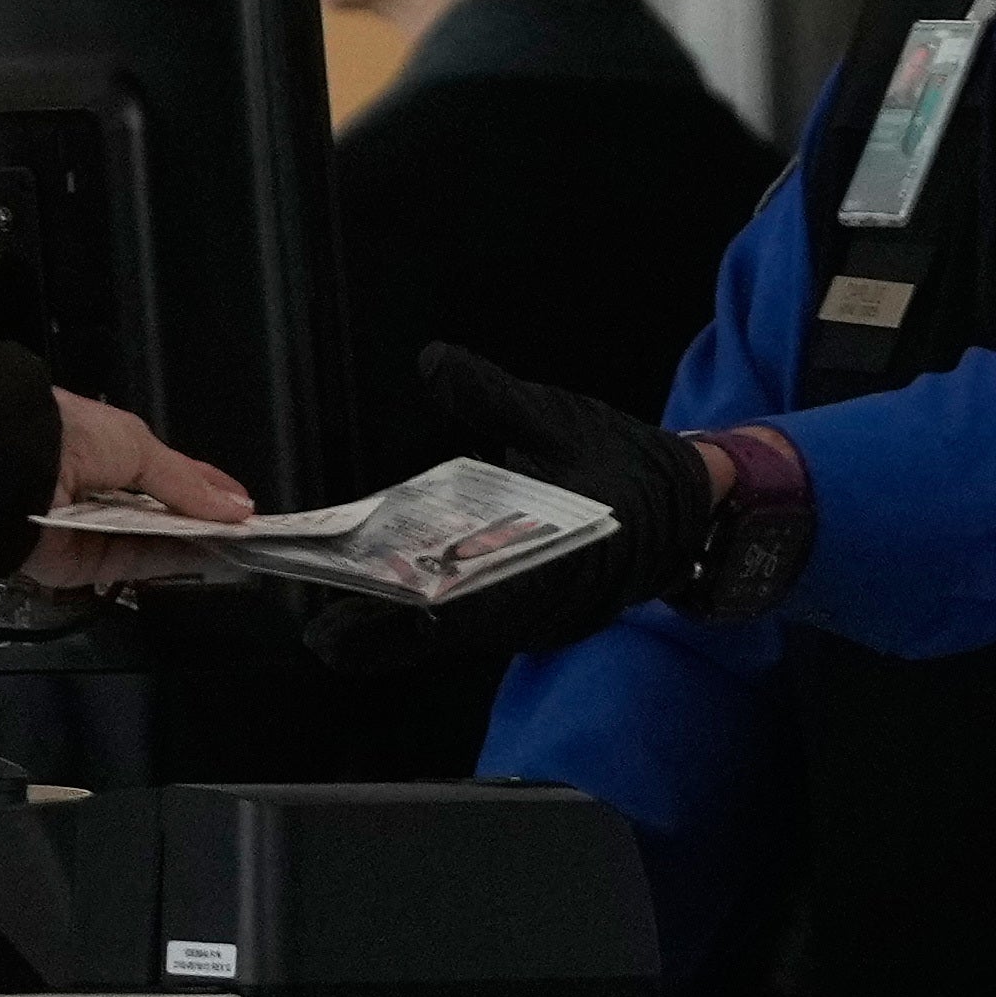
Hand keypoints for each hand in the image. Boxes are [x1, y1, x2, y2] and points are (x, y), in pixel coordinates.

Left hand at [14, 388, 253, 590]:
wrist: (10, 466)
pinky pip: (129, 566)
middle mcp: (102, 492)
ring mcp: (92, 532)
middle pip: (161, 514)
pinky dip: (164, 563)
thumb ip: (186, 483)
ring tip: (234, 547)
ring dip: (190, 544)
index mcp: (112, 451)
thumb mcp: (138, 445)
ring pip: (150, 544)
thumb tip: (237, 507)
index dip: (208, 488)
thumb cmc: (75, 438)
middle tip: (246, 533)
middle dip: (202, 520)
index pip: (170, 473)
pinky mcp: (80, 567)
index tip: (245, 506)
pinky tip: (200, 558)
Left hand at [309, 344, 758, 671]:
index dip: (381, 629)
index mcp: (541, 569)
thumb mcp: (557, 419)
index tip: (323, 629)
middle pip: (432, 634)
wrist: (690, 504)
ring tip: (329, 588)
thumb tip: (435, 362)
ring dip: (389, 617)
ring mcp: (531, 620)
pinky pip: (467, 620)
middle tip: (305, 605)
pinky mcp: (531, 614)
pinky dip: (422, 606)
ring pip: (446, 632)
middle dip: (368, 624)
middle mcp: (530, 611)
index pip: (446, 616)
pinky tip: (384, 579)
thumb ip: (493, 397)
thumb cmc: (622, 464)